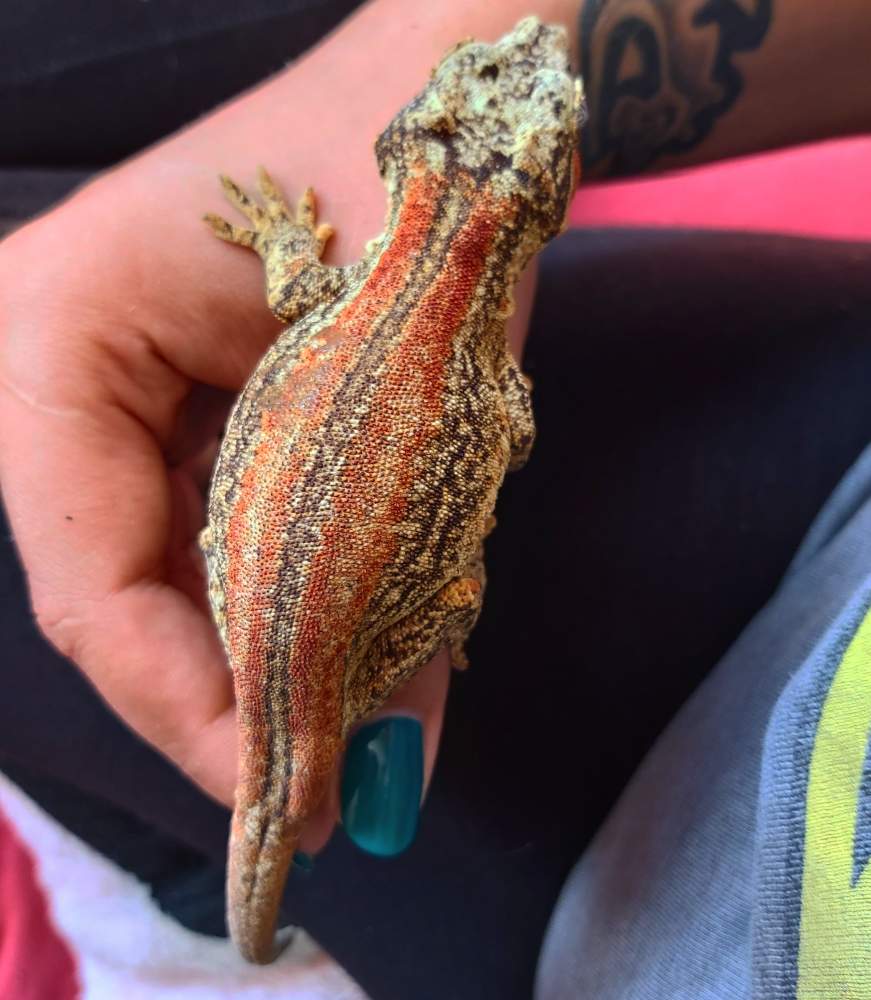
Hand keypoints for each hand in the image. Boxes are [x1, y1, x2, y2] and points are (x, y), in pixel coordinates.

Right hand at [0, 0, 540, 855]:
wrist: (458, 110)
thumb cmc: (427, 201)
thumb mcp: (410, 400)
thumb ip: (390, 589)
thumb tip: (386, 773)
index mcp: (59, 336)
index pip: (92, 582)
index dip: (184, 709)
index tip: (288, 799)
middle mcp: (63, 375)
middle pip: (127, 599)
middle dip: (233, 703)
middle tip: (331, 795)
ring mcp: (123, 399)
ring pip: (176, 582)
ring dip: (270, 667)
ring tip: (355, 741)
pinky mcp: (189, 417)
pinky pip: (220, 542)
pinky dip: (291, 609)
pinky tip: (358, 654)